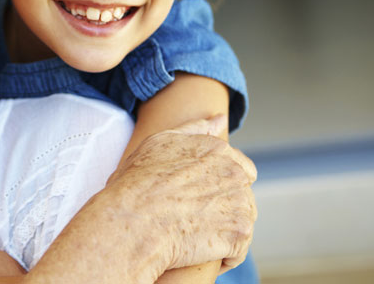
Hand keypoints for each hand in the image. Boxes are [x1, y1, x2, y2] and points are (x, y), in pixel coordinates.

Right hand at [110, 115, 256, 272]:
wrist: (132, 223)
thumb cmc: (136, 185)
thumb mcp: (158, 143)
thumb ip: (193, 129)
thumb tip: (220, 119)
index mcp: (217, 149)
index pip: (238, 167)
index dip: (217, 184)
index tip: (195, 197)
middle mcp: (234, 171)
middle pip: (241, 194)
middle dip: (223, 206)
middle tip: (191, 217)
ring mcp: (240, 202)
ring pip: (241, 220)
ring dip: (223, 229)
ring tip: (193, 234)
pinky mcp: (239, 232)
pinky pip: (238, 249)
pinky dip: (223, 255)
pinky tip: (198, 251)